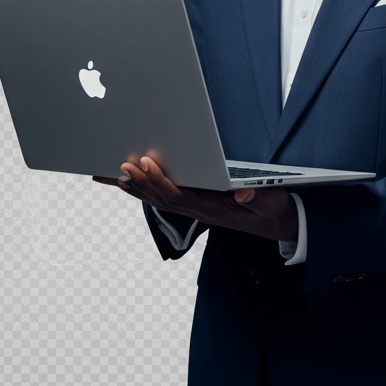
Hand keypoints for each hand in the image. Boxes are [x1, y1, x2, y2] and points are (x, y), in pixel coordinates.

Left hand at [92, 155, 298, 241]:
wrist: (275, 222)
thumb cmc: (272, 209)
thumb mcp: (271, 202)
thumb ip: (257, 198)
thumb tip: (243, 194)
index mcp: (212, 209)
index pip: (179, 196)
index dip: (160, 181)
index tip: (146, 163)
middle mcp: (198, 210)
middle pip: (161, 199)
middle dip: (139, 182)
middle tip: (119, 165)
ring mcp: (195, 208)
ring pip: (158, 199)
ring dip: (134, 187)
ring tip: (111, 173)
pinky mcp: (195, 203)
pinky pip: (165, 197)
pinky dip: (145, 189)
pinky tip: (130, 181)